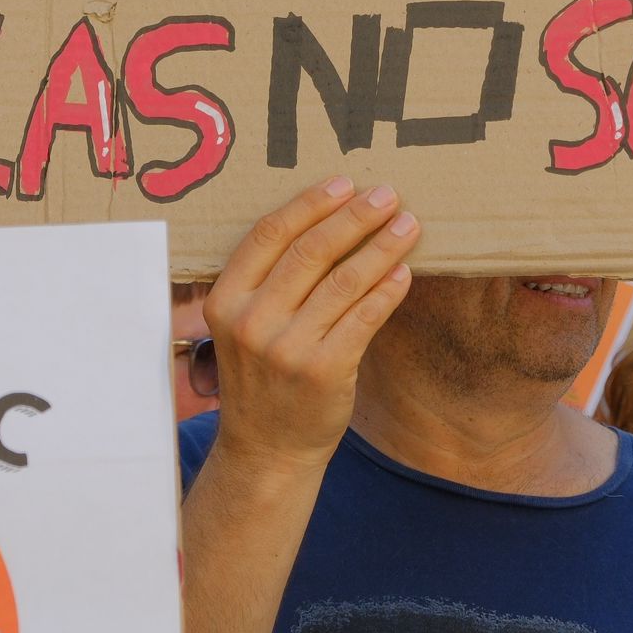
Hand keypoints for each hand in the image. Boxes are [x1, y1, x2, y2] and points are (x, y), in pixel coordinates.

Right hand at [202, 177, 420, 474]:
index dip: (310, 204)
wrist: (267, 449)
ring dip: (381, 247)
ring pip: (344, 280)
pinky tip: (404, 272)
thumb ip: (269, 281)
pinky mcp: (323, 370)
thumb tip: (331, 220)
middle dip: (355, 217)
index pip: (269, 235)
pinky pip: (364, 318)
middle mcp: (251, 321)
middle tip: (387, 194)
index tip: (344, 182)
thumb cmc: (262, 377)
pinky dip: (387, 290)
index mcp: (225, 300)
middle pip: (310, 251)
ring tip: (408, 225)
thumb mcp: (243, 327)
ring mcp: (287, 348)